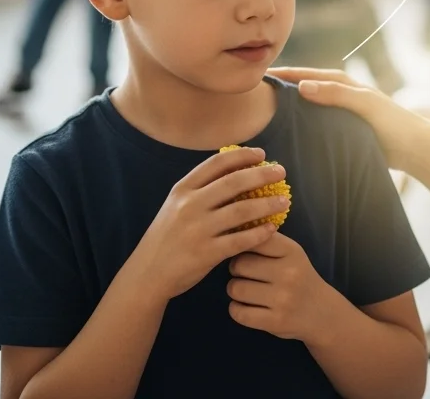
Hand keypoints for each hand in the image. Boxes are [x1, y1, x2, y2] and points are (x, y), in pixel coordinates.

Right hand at [130, 147, 289, 301]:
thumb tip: (237, 170)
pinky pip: (240, 240)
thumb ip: (200, 189)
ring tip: (283, 201)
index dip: (242, 156)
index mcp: (183, 189)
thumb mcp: (176, 205)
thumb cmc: (167, 237)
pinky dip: (259, 233)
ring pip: (241, 211)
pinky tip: (272, 228)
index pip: (216, 163)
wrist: (146, 275)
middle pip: (233, 183)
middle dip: (261, 174)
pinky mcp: (205, 253)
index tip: (262, 154)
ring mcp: (197, 230)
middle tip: (282, 172)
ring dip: (266, 204)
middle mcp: (189, 206)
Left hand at [227, 232, 330, 341]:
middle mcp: (288, 273)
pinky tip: (244, 306)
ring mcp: (281, 299)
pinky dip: (235, 309)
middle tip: (243, 272)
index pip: (256, 239)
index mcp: (292, 251)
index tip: (246, 250)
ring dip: (234, 289)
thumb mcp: (292, 254)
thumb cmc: (300, 277)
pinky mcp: (274, 321)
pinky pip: (238, 312)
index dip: (244, 244)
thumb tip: (237, 228)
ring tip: (243, 289)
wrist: (321, 311)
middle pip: (240, 264)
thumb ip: (268, 242)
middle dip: (236, 268)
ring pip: (236, 288)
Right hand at [272, 68, 424, 171]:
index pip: (307, 75)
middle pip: (306, 90)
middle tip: (255, 94)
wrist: (414, 148)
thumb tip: (302, 86)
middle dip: (283, 89)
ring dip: (291, 109)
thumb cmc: (392, 122)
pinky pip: (317, 125)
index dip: (285, 75)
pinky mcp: (344, 132)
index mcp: (345, 84)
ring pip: (310, 108)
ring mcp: (342, 114)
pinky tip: (289, 137)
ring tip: (264, 115)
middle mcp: (341, 96)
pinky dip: (303, 127)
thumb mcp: (364, 104)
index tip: (260, 76)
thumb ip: (335, 94)